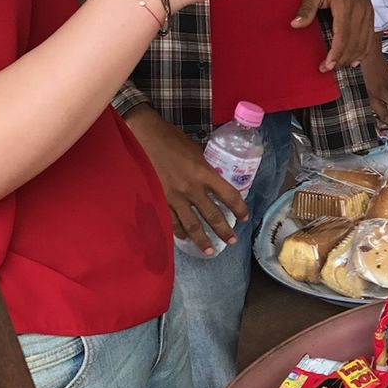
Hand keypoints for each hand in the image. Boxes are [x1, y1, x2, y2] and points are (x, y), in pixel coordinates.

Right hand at [124, 105, 246, 252]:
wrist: (143, 136)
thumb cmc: (170, 138)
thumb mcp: (196, 150)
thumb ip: (205, 167)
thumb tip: (213, 176)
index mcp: (204, 172)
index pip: (229, 195)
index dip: (239, 208)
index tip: (244, 217)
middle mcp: (192, 188)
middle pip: (213, 216)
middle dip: (224, 231)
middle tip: (232, 241)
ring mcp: (174, 197)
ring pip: (192, 225)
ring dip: (202, 240)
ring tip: (210, 250)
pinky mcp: (159, 200)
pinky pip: (172, 221)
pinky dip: (179, 231)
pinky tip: (185, 238)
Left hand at [291, 0, 374, 72]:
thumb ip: (306, 9)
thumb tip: (295, 25)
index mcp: (346, 5)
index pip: (343, 37)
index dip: (336, 54)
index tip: (327, 66)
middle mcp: (360, 11)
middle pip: (354, 44)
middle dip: (342, 60)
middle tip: (327, 68)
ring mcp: (368, 13)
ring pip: (364, 43)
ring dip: (352, 58)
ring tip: (339, 66)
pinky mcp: (370, 15)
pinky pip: (369, 38)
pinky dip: (363, 51)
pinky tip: (355, 59)